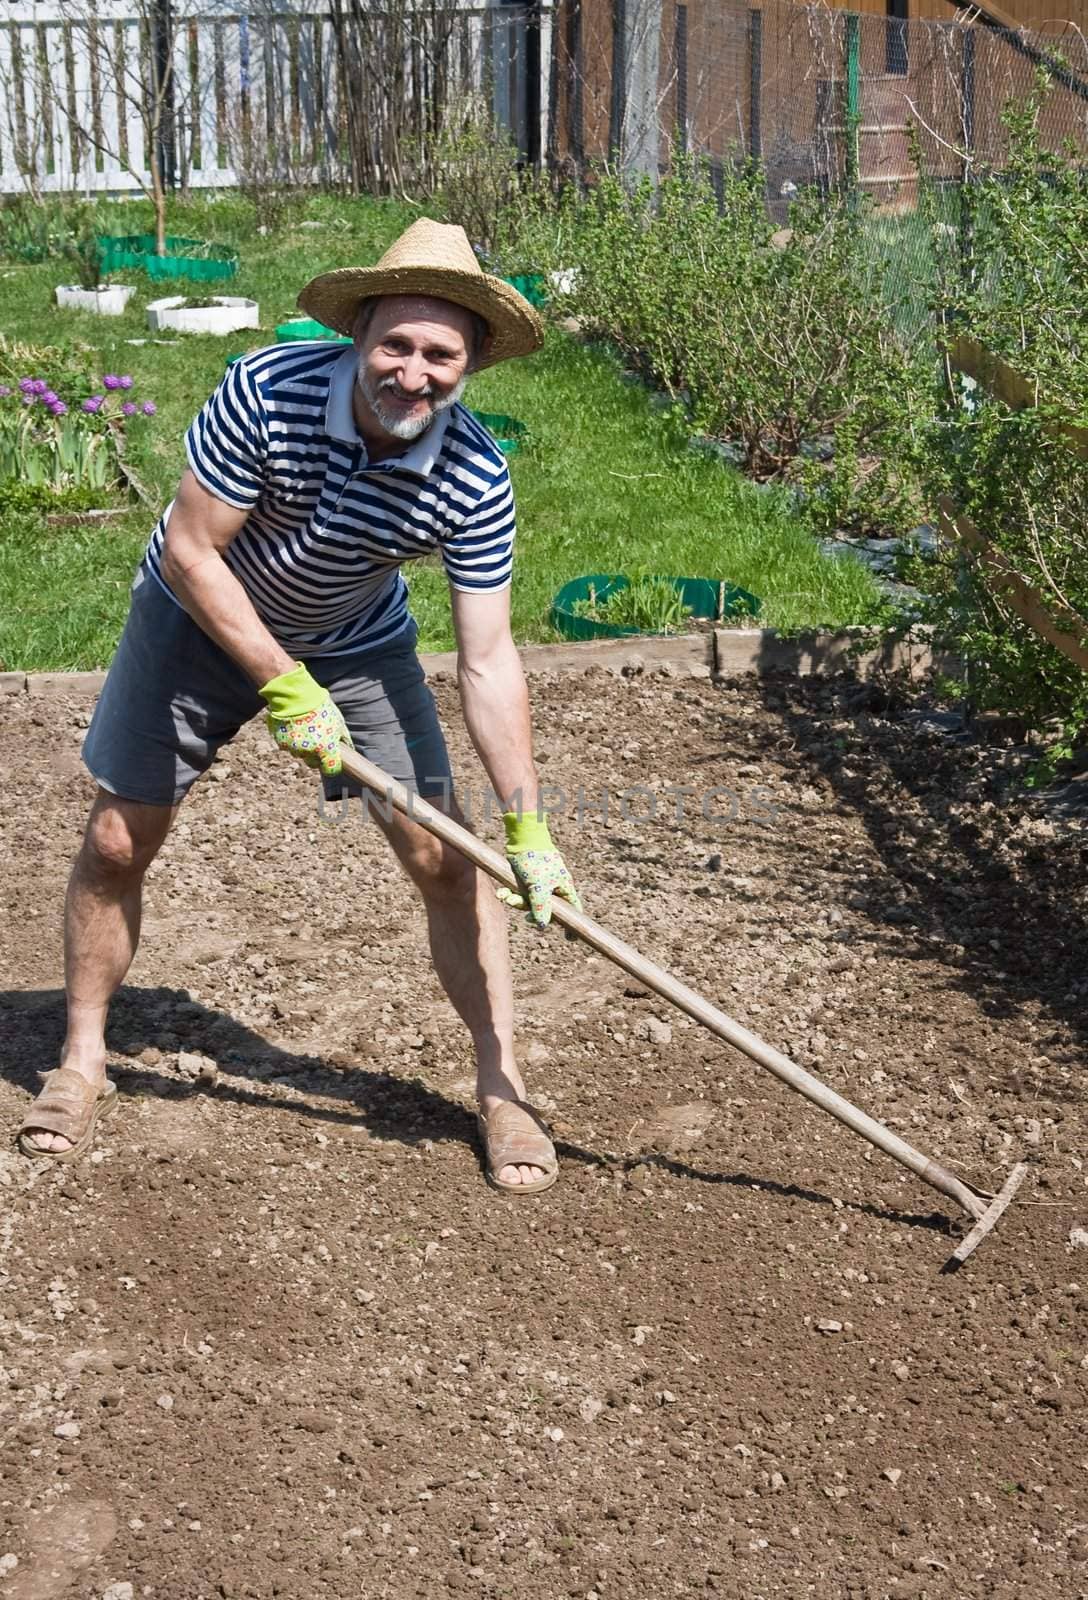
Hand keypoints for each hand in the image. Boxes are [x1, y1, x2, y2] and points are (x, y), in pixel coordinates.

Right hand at [259, 662, 352, 777]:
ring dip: (302, 747)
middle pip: (313, 763)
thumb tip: (348, 747)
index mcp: (325, 748)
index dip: (332, 766)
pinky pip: (287, 746)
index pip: (331, 769)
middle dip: (316, 756)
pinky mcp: (281, 742)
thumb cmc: (320, 707)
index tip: (332, 761)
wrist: (295, 696)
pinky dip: (290, 740)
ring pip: (299, 754)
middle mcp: (309, 752)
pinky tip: (293, 727)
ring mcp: (293, 748)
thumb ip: (342, 737)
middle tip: (317, 743)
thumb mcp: (337, 721)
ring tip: (304, 729)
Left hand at [497, 811, 582, 927]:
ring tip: (506, 896)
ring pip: (529, 902)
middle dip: (532, 912)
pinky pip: (519, 894)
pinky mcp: (525, 880)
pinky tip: (502, 892)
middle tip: (526, 918)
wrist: (520, 838)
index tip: (570, 939)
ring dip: (516, 902)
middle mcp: (553, 886)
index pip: (573, 909)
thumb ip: (541, 906)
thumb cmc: (535, 859)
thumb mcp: (538, 886)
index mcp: (564, 887)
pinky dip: (510, 894)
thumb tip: (543, 926)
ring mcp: (539, 883)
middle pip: (546, 909)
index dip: (572, 924)